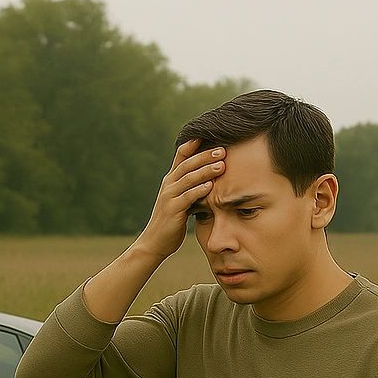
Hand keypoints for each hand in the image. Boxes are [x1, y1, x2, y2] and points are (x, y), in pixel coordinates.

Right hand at [134, 137, 224, 259]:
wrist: (154, 243)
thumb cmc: (171, 222)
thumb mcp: (181, 201)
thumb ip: (191, 189)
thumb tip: (211, 180)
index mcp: (170, 181)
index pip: (181, 156)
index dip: (193, 144)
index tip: (209, 134)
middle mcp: (168, 185)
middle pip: (187, 164)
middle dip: (205, 155)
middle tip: (223, 149)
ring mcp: (169, 197)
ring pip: (188, 178)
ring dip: (205, 171)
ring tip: (222, 165)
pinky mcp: (172, 211)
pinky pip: (187, 197)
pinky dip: (199, 190)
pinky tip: (211, 186)